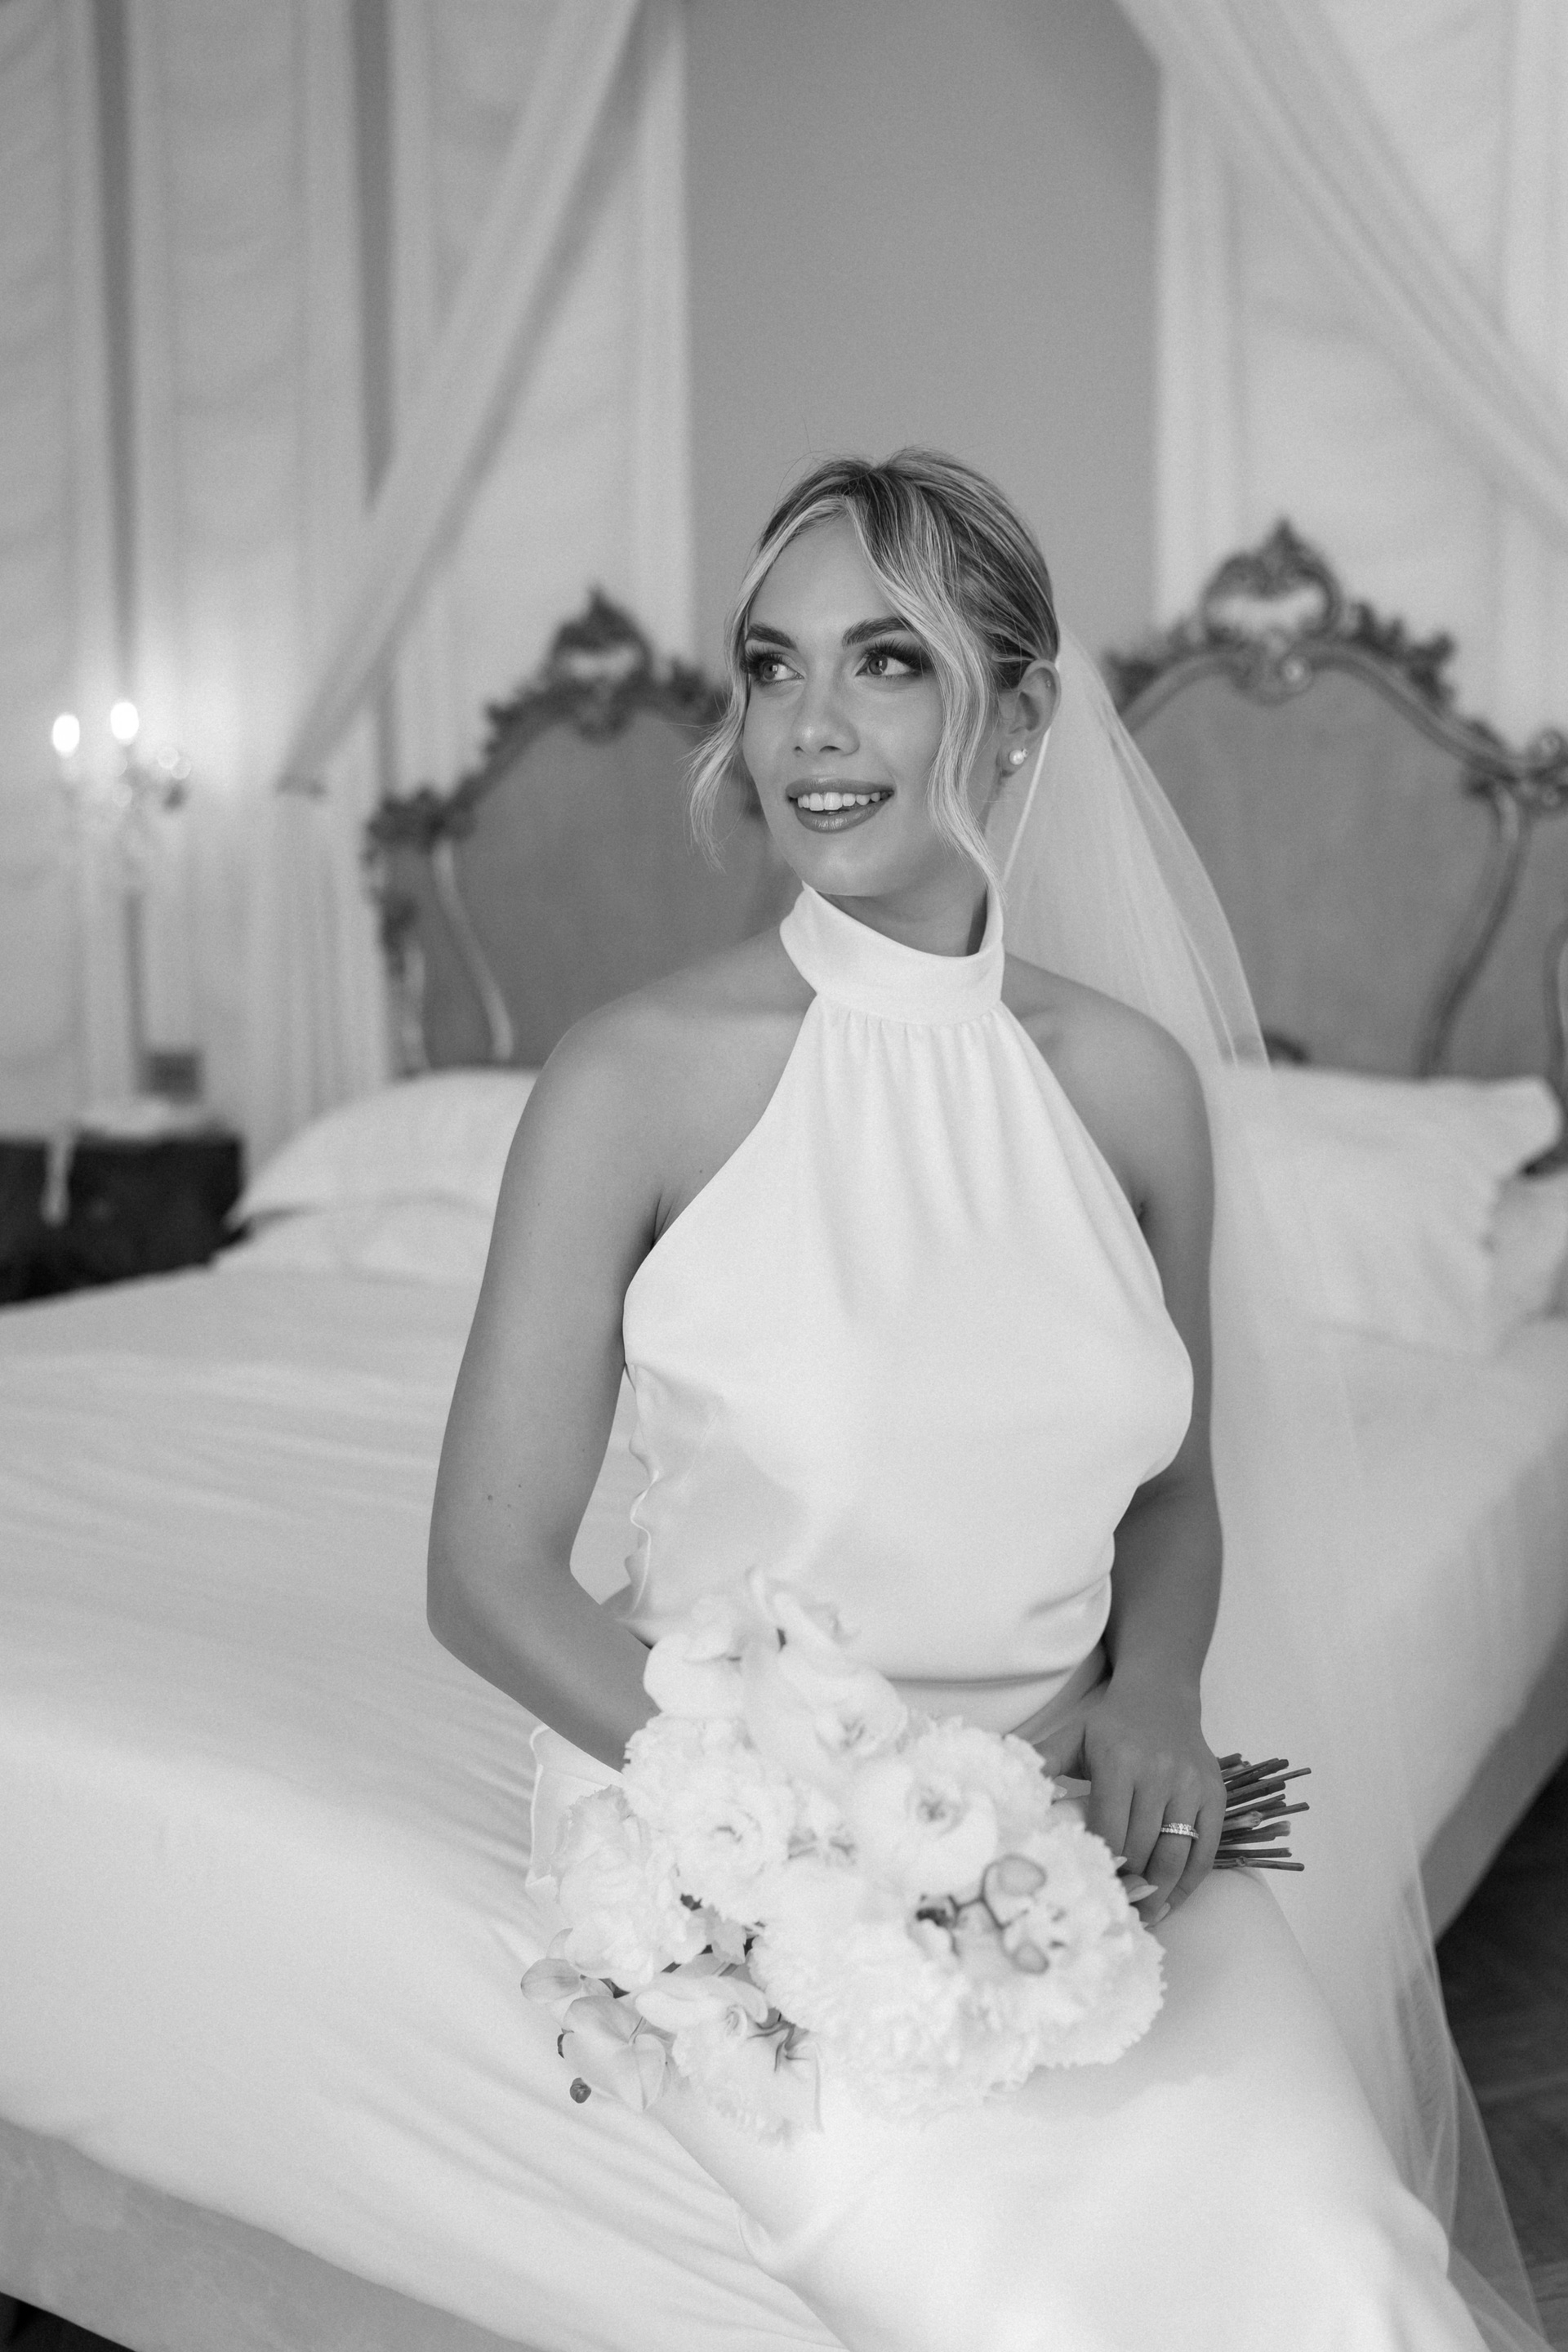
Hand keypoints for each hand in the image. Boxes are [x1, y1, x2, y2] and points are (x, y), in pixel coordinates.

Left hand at [1024, 1674, 1224, 1921]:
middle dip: (1127, 1884)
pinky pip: (1205, 1850)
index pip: (1110, 1830)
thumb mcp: (1071, 1736)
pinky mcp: (1214, 1796)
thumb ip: (1042, 1763)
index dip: (1101, 1864)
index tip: (1089, 1886)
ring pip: (1175, 1855)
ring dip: (1158, 1893)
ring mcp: (1191, 1786)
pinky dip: (1188, 1883)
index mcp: (1120, 1761)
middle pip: (1142, 1848)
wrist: (1162, 1696)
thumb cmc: (1110, 1724)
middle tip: (1112, 1908)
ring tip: (1142, 1917)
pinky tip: (1170, 1901)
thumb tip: (1008, 1794)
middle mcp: (1159, 1774)